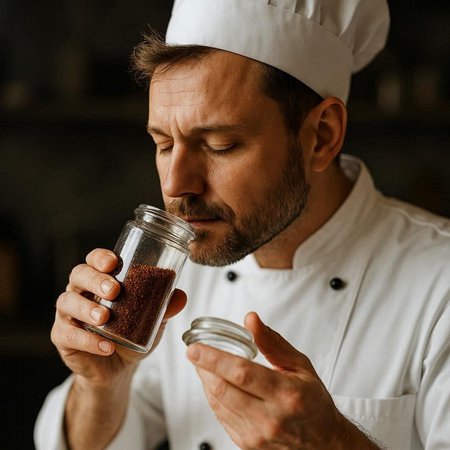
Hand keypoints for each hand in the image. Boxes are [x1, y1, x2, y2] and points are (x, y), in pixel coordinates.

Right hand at [51, 248, 186, 386]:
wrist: (119, 367)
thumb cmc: (131, 332)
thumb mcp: (151, 318)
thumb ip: (164, 306)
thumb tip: (181, 296)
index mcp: (100, 279)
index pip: (93, 259)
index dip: (100, 257)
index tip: (113, 262)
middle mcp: (81, 291)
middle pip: (79, 275)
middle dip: (95, 279)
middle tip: (114, 290)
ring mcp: (69, 314)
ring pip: (67, 302)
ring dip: (87, 308)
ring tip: (105, 318)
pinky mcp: (62, 337)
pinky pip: (67, 334)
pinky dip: (87, 339)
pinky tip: (105, 345)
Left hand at [187, 312, 379, 448]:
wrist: (324, 442)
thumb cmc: (313, 401)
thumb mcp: (300, 365)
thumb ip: (272, 342)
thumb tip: (250, 320)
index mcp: (287, 394)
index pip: (242, 373)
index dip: (214, 359)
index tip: (196, 348)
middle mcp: (270, 418)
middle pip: (223, 389)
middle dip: (203, 367)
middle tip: (194, 352)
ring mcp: (256, 435)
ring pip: (217, 403)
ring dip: (205, 381)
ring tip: (203, 364)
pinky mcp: (247, 444)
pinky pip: (220, 417)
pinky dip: (214, 396)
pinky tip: (215, 383)